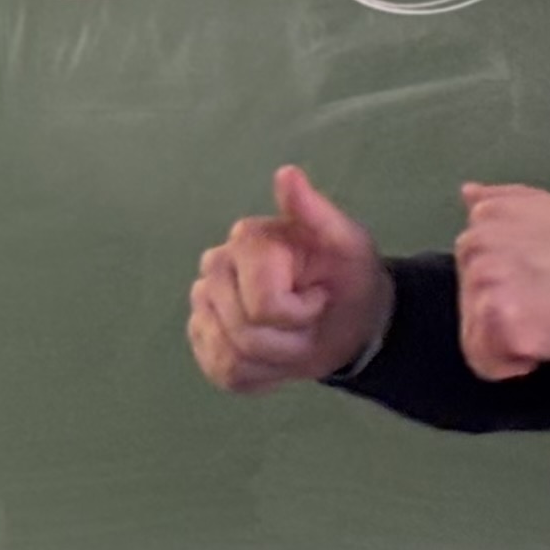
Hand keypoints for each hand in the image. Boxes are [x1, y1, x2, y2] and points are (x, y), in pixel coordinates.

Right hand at [188, 165, 391, 392]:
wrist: (347, 319)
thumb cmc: (348, 277)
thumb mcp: (347, 244)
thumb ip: (316, 212)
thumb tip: (287, 174)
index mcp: (247, 239)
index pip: (263, 304)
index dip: (299, 314)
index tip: (320, 296)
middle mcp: (214, 267)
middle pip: (243, 334)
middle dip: (287, 341)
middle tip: (308, 323)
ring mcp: (202, 305)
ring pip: (232, 357)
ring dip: (275, 360)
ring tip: (293, 338)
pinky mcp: (201, 339)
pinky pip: (222, 372)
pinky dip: (258, 375)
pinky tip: (274, 354)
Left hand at [455, 184, 549, 377]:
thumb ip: (506, 203)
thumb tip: (469, 193)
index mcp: (486, 217)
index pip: (474, 267)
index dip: (509, 285)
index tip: (544, 286)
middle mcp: (475, 245)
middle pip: (470, 302)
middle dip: (506, 313)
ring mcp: (485, 284)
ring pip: (474, 333)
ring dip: (510, 340)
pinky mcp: (501, 321)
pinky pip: (483, 361)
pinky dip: (510, 365)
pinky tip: (542, 349)